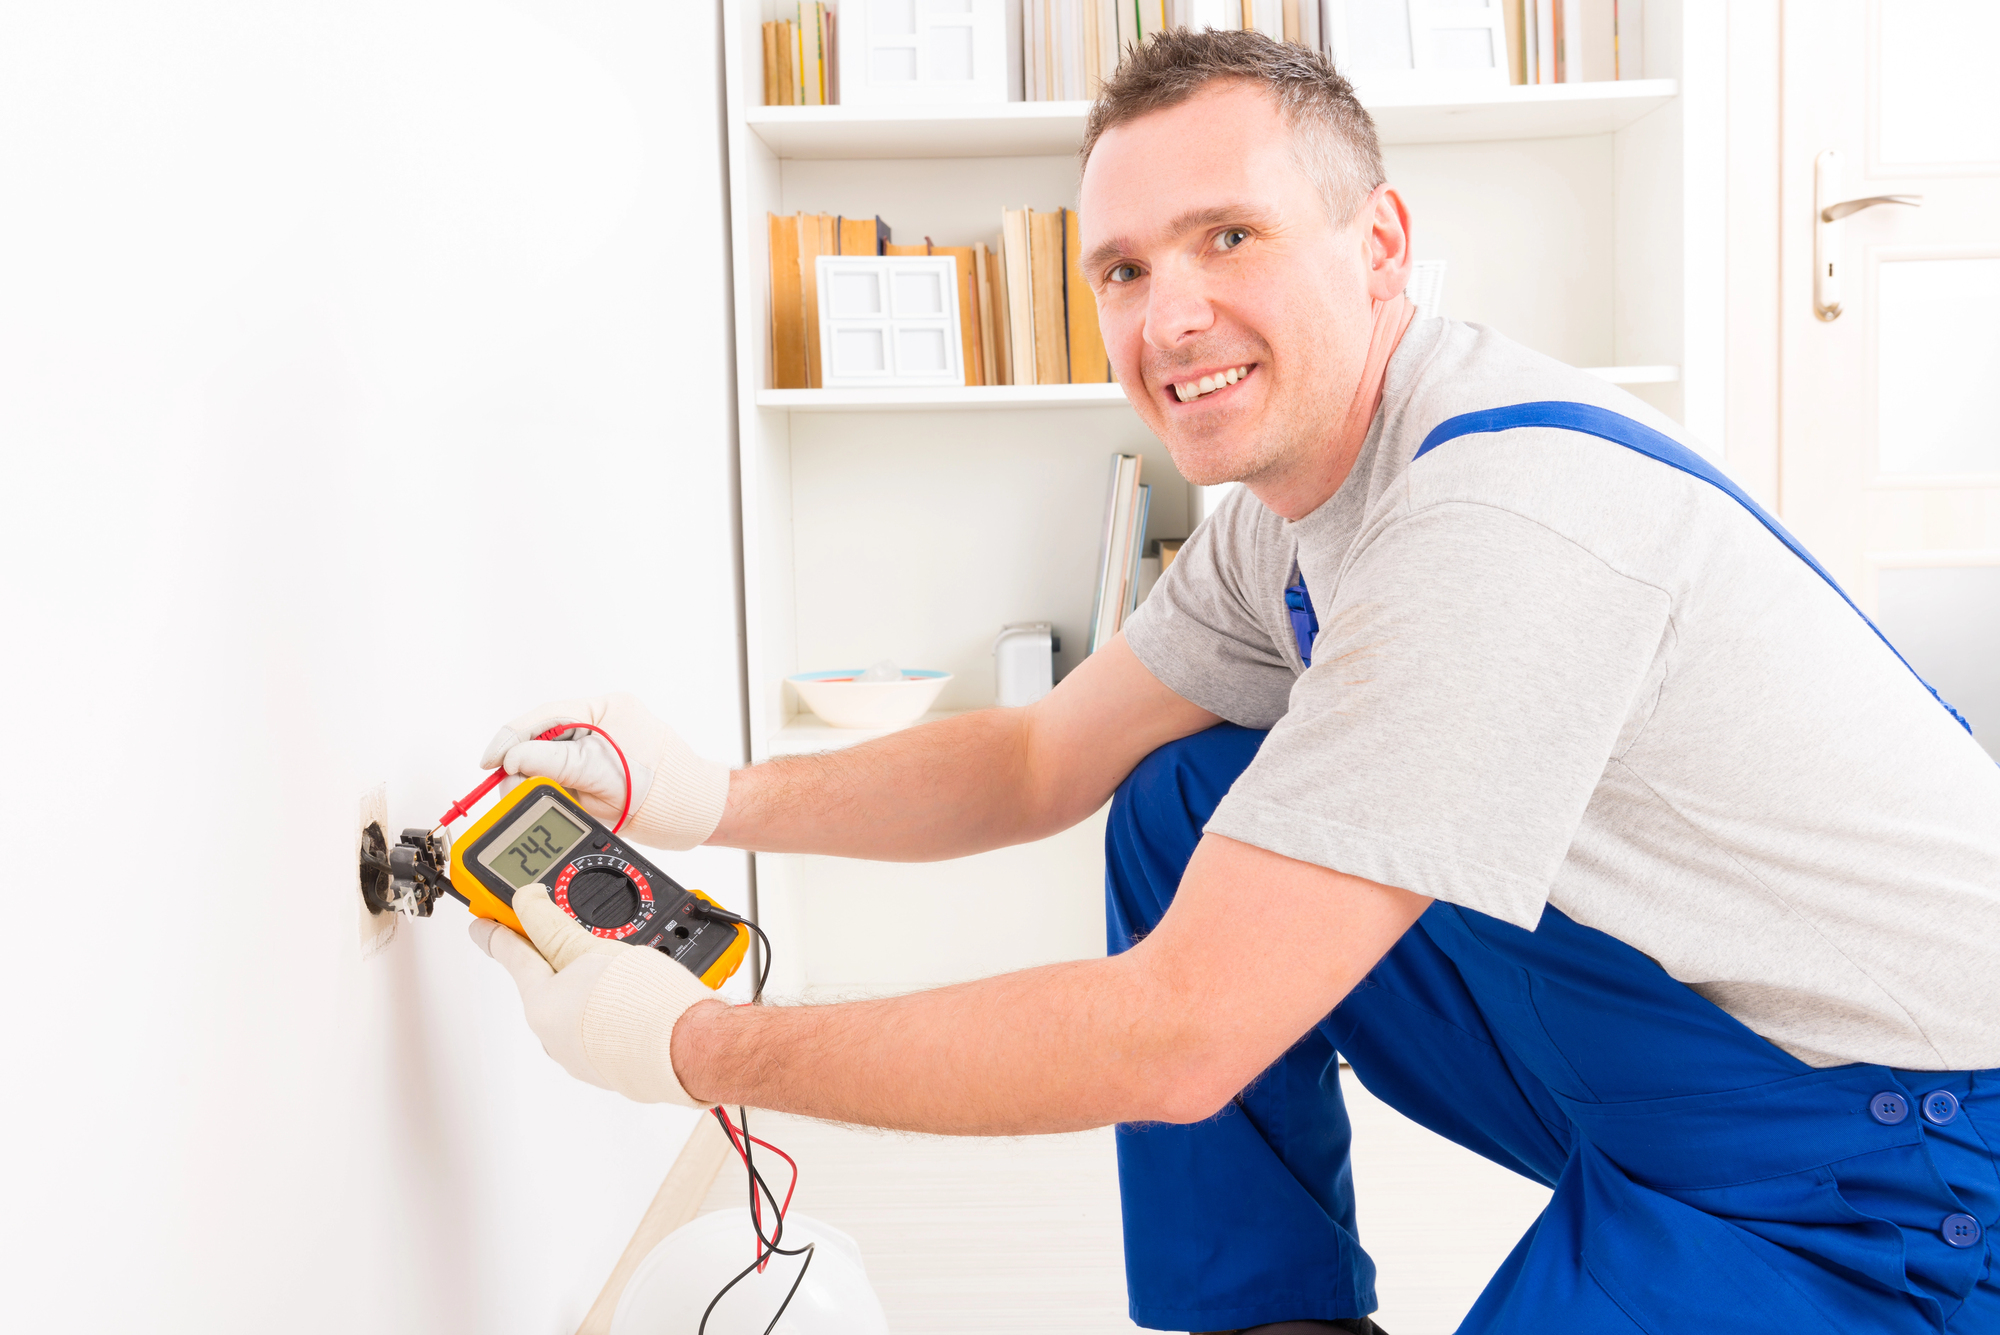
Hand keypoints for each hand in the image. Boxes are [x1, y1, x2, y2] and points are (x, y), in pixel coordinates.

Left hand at [469, 884, 722, 1105]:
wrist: (691, 1051)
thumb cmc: (647, 1007)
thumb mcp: (595, 949)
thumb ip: (555, 925)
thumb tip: (529, 901)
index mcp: (542, 1003)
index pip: (510, 953)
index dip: (497, 928)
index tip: (484, 919)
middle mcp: (553, 1034)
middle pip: (546, 979)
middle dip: (558, 955)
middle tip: (573, 930)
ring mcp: (581, 1054)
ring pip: (576, 1003)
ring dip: (589, 981)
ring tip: (621, 967)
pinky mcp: (610, 1063)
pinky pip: (600, 1025)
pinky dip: (609, 1005)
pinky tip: (632, 995)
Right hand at [480, 693, 728, 849]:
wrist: (696, 814)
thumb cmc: (667, 795)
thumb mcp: (600, 780)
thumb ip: (554, 766)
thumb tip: (513, 760)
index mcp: (604, 712)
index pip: (542, 719)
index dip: (510, 742)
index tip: (492, 765)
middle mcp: (603, 722)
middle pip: (541, 737)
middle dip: (522, 765)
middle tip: (511, 792)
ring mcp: (603, 742)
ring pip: (550, 757)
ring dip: (539, 779)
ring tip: (541, 801)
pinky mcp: (603, 765)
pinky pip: (565, 770)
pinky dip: (555, 786)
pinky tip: (557, 801)